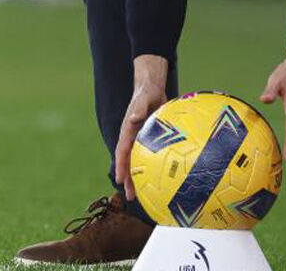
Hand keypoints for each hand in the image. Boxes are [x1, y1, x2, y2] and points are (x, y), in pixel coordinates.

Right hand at [115, 55, 168, 201]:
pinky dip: (155, 169)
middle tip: (131, 197)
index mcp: (128, 131)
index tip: (119, 180)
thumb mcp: (143, 99)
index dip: (120, 166)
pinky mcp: (151, 140)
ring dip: (141, 178)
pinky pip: (152, 157)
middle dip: (129, 180)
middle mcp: (133, 139)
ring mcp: (142, 141)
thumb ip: (139, 108)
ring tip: (145, 196)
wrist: (152, 87)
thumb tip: (134, 118)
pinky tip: (165, 179)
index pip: (122, 152)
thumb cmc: (146, 92)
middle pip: (129, 162)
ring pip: (140, 162)